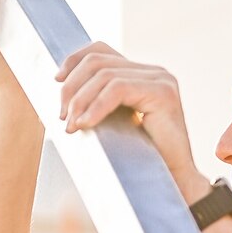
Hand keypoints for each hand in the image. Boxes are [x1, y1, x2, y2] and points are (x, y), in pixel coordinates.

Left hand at [57, 42, 204, 196]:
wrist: (175, 182)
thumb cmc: (144, 160)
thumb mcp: (116, 123)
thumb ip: (100, 102)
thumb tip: (63, 90)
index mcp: (143, 74)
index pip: (102, 51)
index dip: (74, 60)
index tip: (56, 80)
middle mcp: (154, 71)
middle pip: (98, 61)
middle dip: (72, 87)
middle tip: (61, 116)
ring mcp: (161, 79)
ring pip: (105, 75)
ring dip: (80, 100)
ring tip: (71, 125)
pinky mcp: (163, 93)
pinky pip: (118, 89)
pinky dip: (96, 106)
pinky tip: (85, 124)